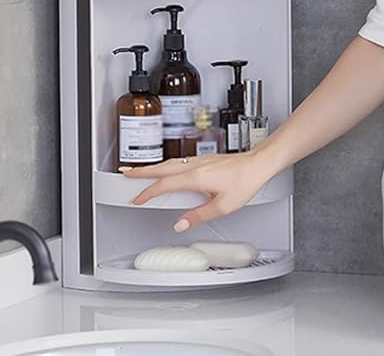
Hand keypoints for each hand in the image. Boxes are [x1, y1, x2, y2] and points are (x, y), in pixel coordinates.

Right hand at [120, 152, 272, 232]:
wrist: (259, 163)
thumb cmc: (245, 181)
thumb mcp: (223, 206)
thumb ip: (198, 215)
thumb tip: (180, 223)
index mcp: (195, 177)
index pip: (163, 185)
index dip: (147, 193)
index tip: (135, 199)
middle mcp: (194, 166)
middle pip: (161, 169)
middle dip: (140, 171)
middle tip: (124, 172)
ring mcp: (200, 160)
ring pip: (170, 163)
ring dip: (152, 167)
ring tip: (139, 171)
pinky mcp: (205, 160)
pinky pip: (179, 162)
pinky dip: (166, 166)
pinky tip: (168, 170)